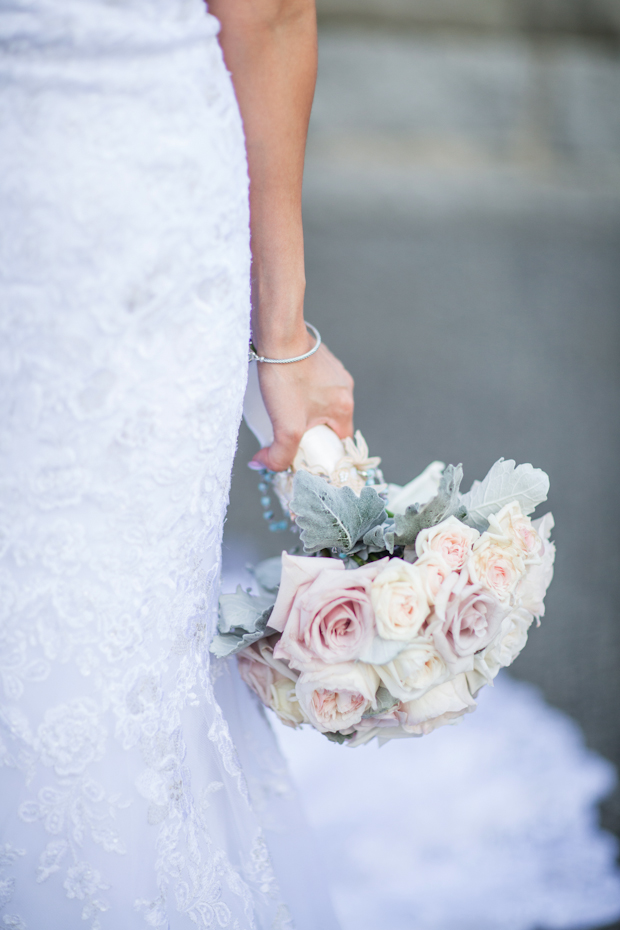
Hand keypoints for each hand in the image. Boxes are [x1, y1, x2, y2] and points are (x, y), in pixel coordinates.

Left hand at [250, 342, 353, 471]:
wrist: (278, 335)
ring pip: (318, 401)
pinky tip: (281, 389)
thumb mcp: (286, 427)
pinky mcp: (318, 358)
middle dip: (309, 431)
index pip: (341, 442)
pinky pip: (310, 383)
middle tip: (286, 432)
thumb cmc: (286, 378)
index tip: (303, 454)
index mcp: (345, 407)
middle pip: (329, 422)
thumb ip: (279, 455)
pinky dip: (297, 390)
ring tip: (280, 409)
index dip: (323, 452)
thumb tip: (263, 465)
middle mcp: (344, 387)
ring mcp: (332, 370)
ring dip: (302, 410)